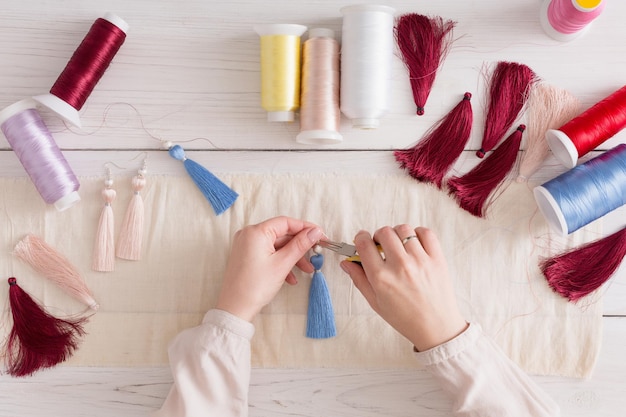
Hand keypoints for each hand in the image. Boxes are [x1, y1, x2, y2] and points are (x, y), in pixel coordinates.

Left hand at [216, 216, 323, 321]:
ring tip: (306, 270)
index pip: (286, 222)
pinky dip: (281, 262)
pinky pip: (269, 254)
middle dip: (300, 247)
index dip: (305, 228)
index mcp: (256, 232)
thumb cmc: (254, 286)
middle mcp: (249, 235)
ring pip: (277, 246)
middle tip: (315, 254)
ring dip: (293, 257)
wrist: (235, 308)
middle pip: (282, 234)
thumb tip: (314, 232)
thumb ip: (300, 245)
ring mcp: (247, 246)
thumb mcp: (282, 263)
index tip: (320, 235)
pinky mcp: (247, 256)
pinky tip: (291, 277)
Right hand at [341, 225, 467, 350]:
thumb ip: (359, 279)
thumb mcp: (375, 302)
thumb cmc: (405, 318)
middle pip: (384, 232)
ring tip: (399, 246)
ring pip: (404, 230)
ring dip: (397, 234)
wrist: (436, 328)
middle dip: (378, 236)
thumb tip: (346, 262)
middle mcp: (400, 267)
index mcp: (381, 278)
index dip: (360, 238)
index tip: (362, 241)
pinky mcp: (437, 259)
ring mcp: (421, 261)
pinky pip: (426, 233)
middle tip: (381, 246)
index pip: (364, 244)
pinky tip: (414, 245)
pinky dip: (418, 234)